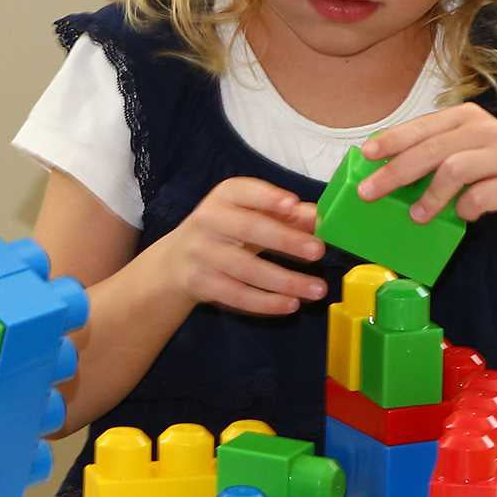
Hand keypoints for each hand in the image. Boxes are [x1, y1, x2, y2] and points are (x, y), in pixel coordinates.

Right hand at [151, 177, 325, 314]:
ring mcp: (201, 253)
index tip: (293, 204)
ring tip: (317, 290)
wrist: (176, 262)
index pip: (243, 191)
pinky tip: (290, 305)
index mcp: (223, 197)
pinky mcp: (200, 282)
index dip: (268, 197)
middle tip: (319, 252)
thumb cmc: (226, 232)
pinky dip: (265, 302)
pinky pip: (236, 294)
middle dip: (286, 240)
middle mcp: (208, 220)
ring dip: (285, 281)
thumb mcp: (250, 216)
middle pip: (249, 229)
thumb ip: (285, 215)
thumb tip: (321, 219)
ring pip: (246, 269)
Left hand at [359, 106, 496, 231]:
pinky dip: (466, 208)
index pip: (421, 127)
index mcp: (466, 118)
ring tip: (417, 216)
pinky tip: (462, 215)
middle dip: (395, 172)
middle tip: (369, 193)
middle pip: (431, 149)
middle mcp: (484, 131)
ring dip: (430, 196)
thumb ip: (433, 154)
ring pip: (454, 169)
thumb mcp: (466, 151)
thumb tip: (382, 170)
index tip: (365, 154)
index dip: (391, 140)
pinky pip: (481, 196)